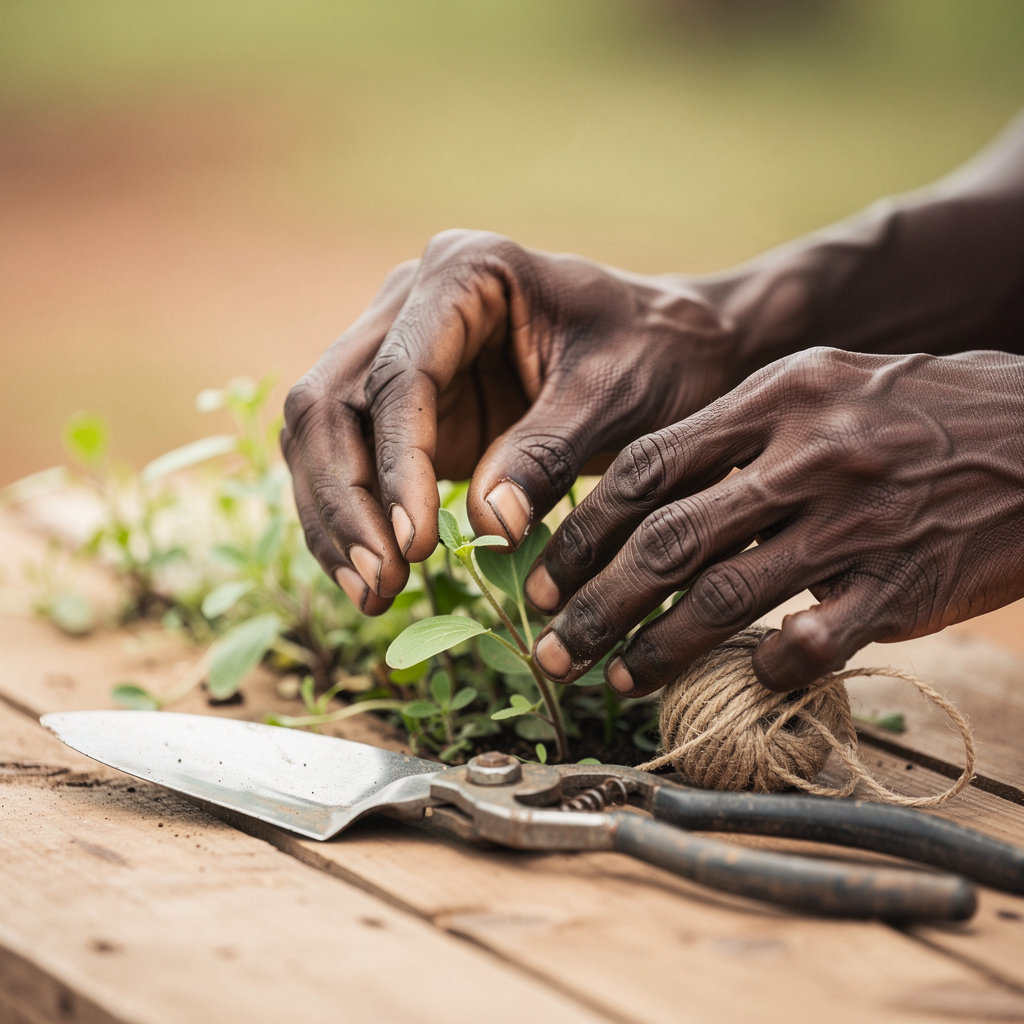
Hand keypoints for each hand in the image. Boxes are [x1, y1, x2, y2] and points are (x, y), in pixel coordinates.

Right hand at [282, 229, 738, 611]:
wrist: (676, 351)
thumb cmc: (657, 355)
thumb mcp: (616, 396)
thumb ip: (549, 452)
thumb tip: (487, 526)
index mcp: (463, 271)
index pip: (400, 375)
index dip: (397, 466)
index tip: (417, 545)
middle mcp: (412, 304)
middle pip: (330, 402)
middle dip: (345, 500)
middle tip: (379, 582)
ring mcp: (402, 355)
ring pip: (322, 437)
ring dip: (335, 519)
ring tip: (374, 595)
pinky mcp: (409, 409)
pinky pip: (353, 464)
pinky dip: (355, 521)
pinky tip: (378, 577)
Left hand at [526, 348, 1023, 693]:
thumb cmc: (922, 410)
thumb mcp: (825, 384)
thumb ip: (740, 430)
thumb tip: (653, 495)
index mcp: (776, 398)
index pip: (648, 470)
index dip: (584, 532)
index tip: (544, 577)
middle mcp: (808, 455)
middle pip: (670, 541)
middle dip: (598, 602)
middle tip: (555, 647)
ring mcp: (857, 521)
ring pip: (728, 598)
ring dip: (660, 650)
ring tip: (618, 681)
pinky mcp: (905, 583)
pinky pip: (817, 642)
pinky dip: (769, 671)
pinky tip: (743, 685)